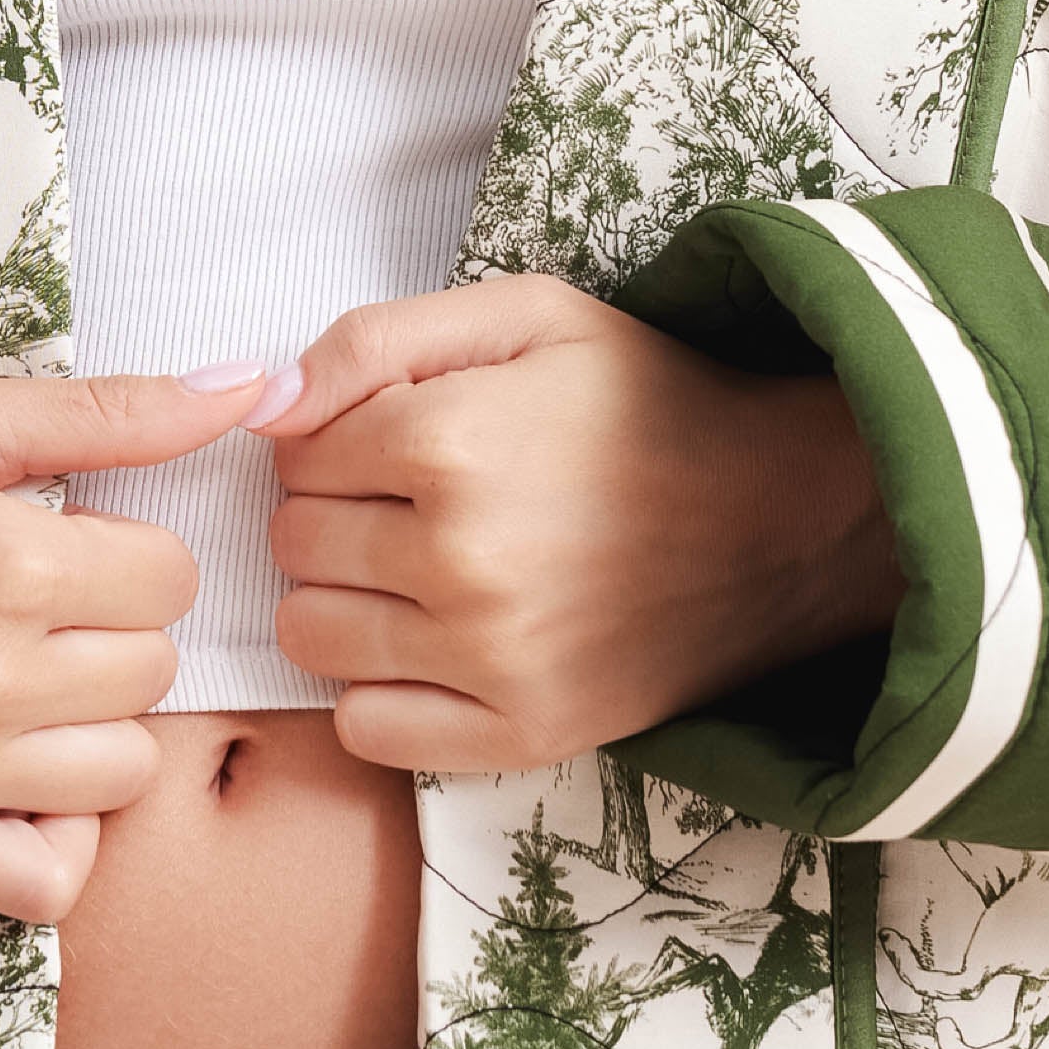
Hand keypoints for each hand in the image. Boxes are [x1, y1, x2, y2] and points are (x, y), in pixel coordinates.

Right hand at [0, 364, 259, 924]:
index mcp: (9, 566)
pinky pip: (47, 884)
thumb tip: (249, 388)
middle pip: (154, 671)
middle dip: (113, 625)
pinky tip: (23, 774)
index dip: (125, 546)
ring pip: (122, 772)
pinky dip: (57, 837)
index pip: (172, 577)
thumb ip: (107, 411)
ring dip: (94, 721)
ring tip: (27, 675)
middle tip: (36, 598)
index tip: (64, 534)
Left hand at [263, 276, 901, 774]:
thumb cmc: (647, 401)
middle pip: (294, 544)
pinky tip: (432, 645)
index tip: (396, 436)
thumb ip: (374, 340)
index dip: (334, 436)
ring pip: (310, 636)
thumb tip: (262, 402)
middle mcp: (460, 560)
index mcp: (451, 442)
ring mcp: (489, 659)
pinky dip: (377, 689)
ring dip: (344, 599)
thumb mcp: (527, 315)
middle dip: (334, 513)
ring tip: (420, 570)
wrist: (786, 515)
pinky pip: (364, 729)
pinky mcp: (520, 732)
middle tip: (413, 501)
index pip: (294, 453)